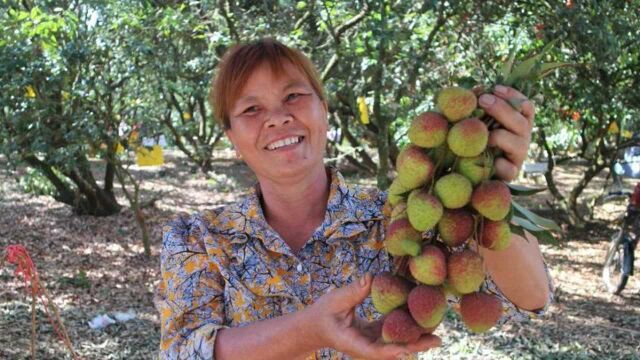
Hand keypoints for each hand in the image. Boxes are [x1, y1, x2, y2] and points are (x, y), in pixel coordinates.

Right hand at [305, 273, 440, 359]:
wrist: (314, 325)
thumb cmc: (322, 314)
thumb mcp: (334, 301)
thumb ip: (353, 292)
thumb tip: (371, 279)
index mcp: (354, 343)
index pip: (375, 350)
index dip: (393, 350)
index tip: (409, 349)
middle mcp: (366, 346)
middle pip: (393, 350)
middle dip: (415, 345)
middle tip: (437, 339)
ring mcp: (371, 342)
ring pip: (397, 342)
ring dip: (415, 337)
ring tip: (437, 331)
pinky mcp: (374, 335)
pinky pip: (393, 332)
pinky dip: (406, 327)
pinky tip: (421, 319)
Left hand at [478, 85, 534, 181]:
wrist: (464, 172)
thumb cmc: (469, 141)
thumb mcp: (470, 121)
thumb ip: (476, 106)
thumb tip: (478, 89)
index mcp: (517, 123)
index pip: (526, 106)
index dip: (513, 96)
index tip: (495, 88)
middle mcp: (522, 139)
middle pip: (523, 122)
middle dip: (503, 109)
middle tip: (483, 101)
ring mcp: (518, 157)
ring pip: (519, 143)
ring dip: (498, 136)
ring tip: (480, 135)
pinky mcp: (511, 174)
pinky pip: (509, 168)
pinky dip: (496, 163)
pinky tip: (481, 159)